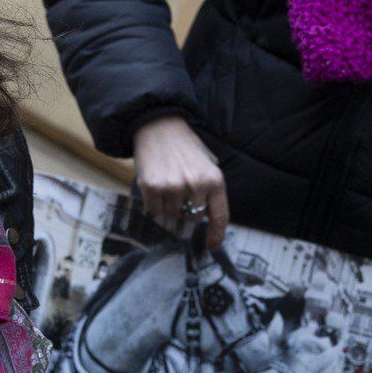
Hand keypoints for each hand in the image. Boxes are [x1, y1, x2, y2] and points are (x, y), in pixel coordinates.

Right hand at [132, 114, 228, 249]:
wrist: (158, 126)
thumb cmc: (184, 147)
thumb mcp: (207, 165)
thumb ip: (210, 190)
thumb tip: (207, 219)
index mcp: (214, 180)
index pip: (219, 216)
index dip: (216, 235)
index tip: (212, 247)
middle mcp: (196, 185)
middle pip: (192, 217)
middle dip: (186, 210)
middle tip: (180, 191)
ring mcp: (173, 187)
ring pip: (171, 215)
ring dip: (168, 205)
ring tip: (167, 183)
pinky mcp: (152, 186)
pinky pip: (153, 210)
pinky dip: (153, 203)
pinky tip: (155, 185)